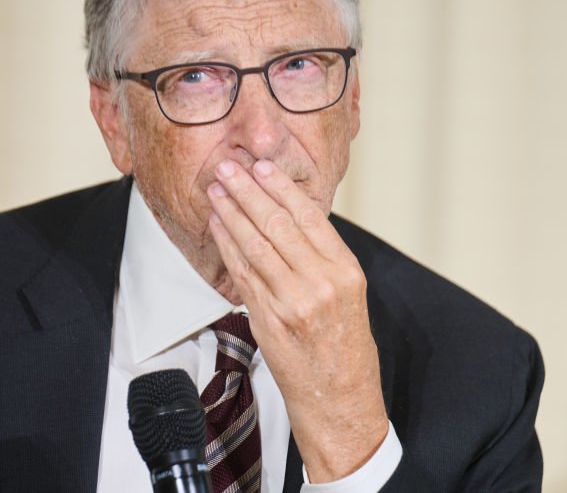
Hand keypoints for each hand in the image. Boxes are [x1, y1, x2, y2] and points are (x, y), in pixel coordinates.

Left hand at [206, 158, 387, 482]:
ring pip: (255, 246)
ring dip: (232, 213)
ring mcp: (292, 302)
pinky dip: (228, 246)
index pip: (309, 217)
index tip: (261, 166)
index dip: (281, 188)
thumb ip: (322, 258)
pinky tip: (218, 226)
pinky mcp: (268, 321)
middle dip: (248, 192)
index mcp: (346, 272)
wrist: (339, 401)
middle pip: (278, 225)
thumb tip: (289, 216)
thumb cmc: (345, 347)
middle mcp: (320, 284)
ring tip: (217, 189)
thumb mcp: (349, 295)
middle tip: (228, 167)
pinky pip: (243, 274)